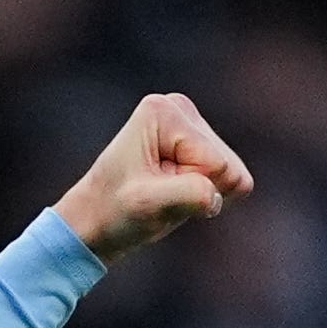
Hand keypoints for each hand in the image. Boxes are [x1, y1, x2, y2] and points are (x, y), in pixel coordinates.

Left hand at [53, 92, 253, 261]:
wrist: (96, 220)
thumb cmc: (115, 212)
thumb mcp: (148, 205)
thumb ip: (189, 194)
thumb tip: (227, 191)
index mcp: (163, 112)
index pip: (214, 162)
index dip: (187, 186)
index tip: (152, 188)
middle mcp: (179, 107)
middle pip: (226, 164)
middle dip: (196, 188)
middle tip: (158, 193)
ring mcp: (191, 124)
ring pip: (230, 173)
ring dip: (199, 192)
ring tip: (163, 192)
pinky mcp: (199, 142)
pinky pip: (230, 178)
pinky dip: (204, 193)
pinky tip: (174, 189)